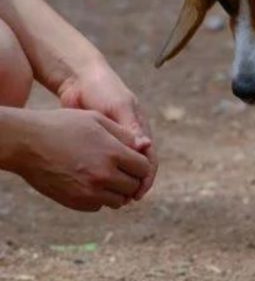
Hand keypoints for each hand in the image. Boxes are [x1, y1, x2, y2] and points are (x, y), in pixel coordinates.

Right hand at [10, 109, 153, 211]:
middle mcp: (104, 175)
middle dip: (131, 179)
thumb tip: (145, 146)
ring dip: (117, 191)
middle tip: (123, 171)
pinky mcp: (75, 202)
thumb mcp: (97, 120)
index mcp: (113, 153)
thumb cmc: (63, 125)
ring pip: (118, 201)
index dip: (141, 164)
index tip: (134, 161)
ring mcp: (89, 191)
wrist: (27, 142)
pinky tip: (91, 184)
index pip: (143, 168)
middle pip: (133, 186)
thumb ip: (125, 135)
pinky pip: (98, 206)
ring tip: (108, 178)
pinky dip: (99, 198)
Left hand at [57, 57, 157, 198]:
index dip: (147, 178)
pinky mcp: (98, 144)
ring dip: (118, 183)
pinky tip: (94, 186)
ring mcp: (114, 142)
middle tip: (123, 201)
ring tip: (110, 198)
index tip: (138, 193)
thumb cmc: (103, 89)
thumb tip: (146, 148)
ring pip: (121, 169)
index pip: (150, 160)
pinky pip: (104, 165)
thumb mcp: (119, 107)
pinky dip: (103, 176)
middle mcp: (130, 139)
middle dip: (133, 185)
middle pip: (137, 168)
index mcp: (140, 130)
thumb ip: (132, 127)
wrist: (79, 79)